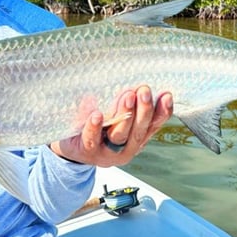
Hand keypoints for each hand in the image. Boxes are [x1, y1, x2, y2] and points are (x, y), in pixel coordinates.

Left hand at [50, 85, 172, 166]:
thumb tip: (138, 83)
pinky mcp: (87, 151)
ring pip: (120, 135)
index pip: (153, 125)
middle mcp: (125, 149)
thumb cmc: (97, 127)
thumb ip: (128, 105)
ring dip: (125, 115)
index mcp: (136, 138)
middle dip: (144, 110)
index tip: (166, 95)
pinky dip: (94, 127)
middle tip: (144, 91)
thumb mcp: (115, 116)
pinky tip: (97, 114)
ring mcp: (106, 153)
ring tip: (127, 96)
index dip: (162, 112)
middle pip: (138, 131)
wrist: (70, 147)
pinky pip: (91, 139)